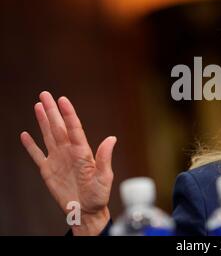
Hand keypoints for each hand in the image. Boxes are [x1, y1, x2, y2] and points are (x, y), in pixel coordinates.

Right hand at [20, 91, 116, 234]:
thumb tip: (112, 138)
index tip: (62, 99)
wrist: (86, 210)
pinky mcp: (48, 170)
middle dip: (52, 111)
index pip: (74, 128)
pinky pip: (37, 155)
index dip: (68, 114)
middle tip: (45, 94)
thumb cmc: (98, 195)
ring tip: (38, 106)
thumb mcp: (104, 177)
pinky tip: (25, 134)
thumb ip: (105, 158)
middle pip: (58, 127)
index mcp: (82, 152)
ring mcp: (58, 159)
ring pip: (48, 136)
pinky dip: (30, 145)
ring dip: (42, 121)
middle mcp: (69, 152)